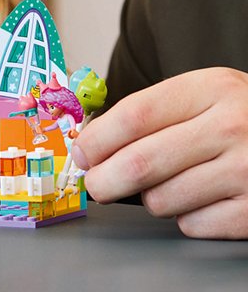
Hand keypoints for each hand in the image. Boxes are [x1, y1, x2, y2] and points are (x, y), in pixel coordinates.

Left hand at [72, 68, 247, 238]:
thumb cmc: (237, 116)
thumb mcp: (202, 94)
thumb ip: (149, 112)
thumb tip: (88, 144)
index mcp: (211, 88)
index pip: (134, 115)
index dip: (97, 139)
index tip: (81, 154)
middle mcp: (232, 127)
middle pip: (140, 162)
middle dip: (104, 179)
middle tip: (97, 183)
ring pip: (161, 199)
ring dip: (150, 198)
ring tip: (168, 183)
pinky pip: (193, 224)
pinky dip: (185, 217)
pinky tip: (201, 198)